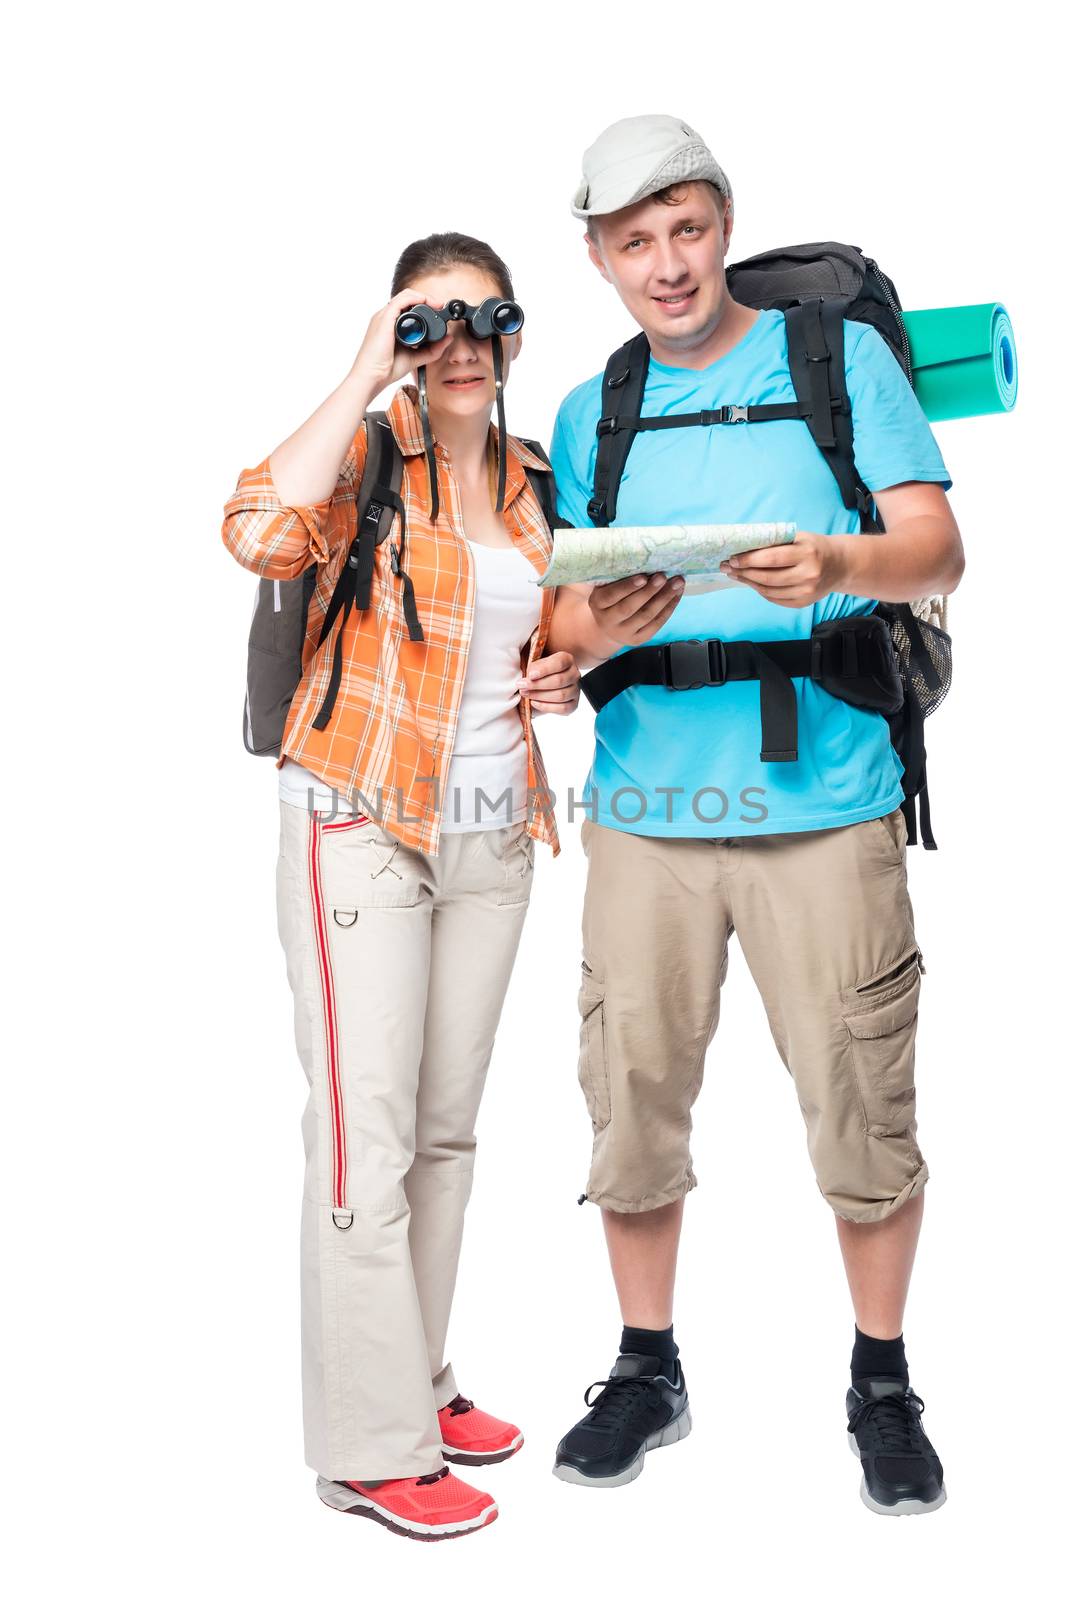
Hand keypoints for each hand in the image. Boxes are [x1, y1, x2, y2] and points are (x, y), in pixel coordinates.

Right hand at [348, 289, 453, 398]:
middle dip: (426, 299)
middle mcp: (386, 317)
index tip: (438, 312)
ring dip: (424, 297)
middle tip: (440, 307)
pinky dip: (416, 298)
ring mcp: (384, 316)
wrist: (372, 377)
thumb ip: (432, 350)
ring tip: (437, 305)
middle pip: (408, 298)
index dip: (424, 305)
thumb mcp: (415, 357)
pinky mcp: (384, 319)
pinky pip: (401, 300)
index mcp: (390, 325)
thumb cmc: (386, 369)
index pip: (407, 306)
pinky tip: (427, 303)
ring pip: (405, 295)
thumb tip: (448, 339)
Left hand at [518, 651, 580, 715]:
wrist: (540, 681)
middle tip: (522, 686)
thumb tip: (530, 675)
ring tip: (525, 694)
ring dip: (540, 696)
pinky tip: (534, 702)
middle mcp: (574, 674)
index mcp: (567, 659)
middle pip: (559, 681)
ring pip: (561, 695)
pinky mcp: (573, 704)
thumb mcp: (533, 661)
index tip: (530, 675)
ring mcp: (575, 690)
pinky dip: (546, 707)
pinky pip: (563, 708)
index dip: (544, 669)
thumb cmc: (536, 670)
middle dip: (537, 685)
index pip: (559, 663)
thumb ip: (533, 664)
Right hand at [588, 571, 684, 645]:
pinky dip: (668, 608)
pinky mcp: (638, 639)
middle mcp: (607, 621)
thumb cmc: (611, 595)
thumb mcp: (606, 585)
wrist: (608, 624)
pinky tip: (676, 595)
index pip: (611, 596)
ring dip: (664, 598)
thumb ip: (616, 574)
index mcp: (597, 604)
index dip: (627, 587)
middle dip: (649, 591)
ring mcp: (623, 633)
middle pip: (630, 607)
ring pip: (646, 616)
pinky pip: (656, 624)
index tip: (643, 576)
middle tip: (663, 576)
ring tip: (677, 583)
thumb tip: (637, 553)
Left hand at [720, 532, 845, 607]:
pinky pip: (775, 599)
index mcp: (807, 553)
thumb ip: (776, 543)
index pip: (771, 558)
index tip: (733, 559)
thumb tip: (744, 548)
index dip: (749, 560)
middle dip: (744, 573)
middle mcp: (808, 574)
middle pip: (767, 577)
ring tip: (737, 575)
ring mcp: (807, 591)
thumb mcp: (799, 538)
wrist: (840, 565)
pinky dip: (761, 591)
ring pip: (769, 591)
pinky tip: (753, 583)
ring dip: (749, 583)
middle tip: (728, 568)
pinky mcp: (803, 603)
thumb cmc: (814, 548)